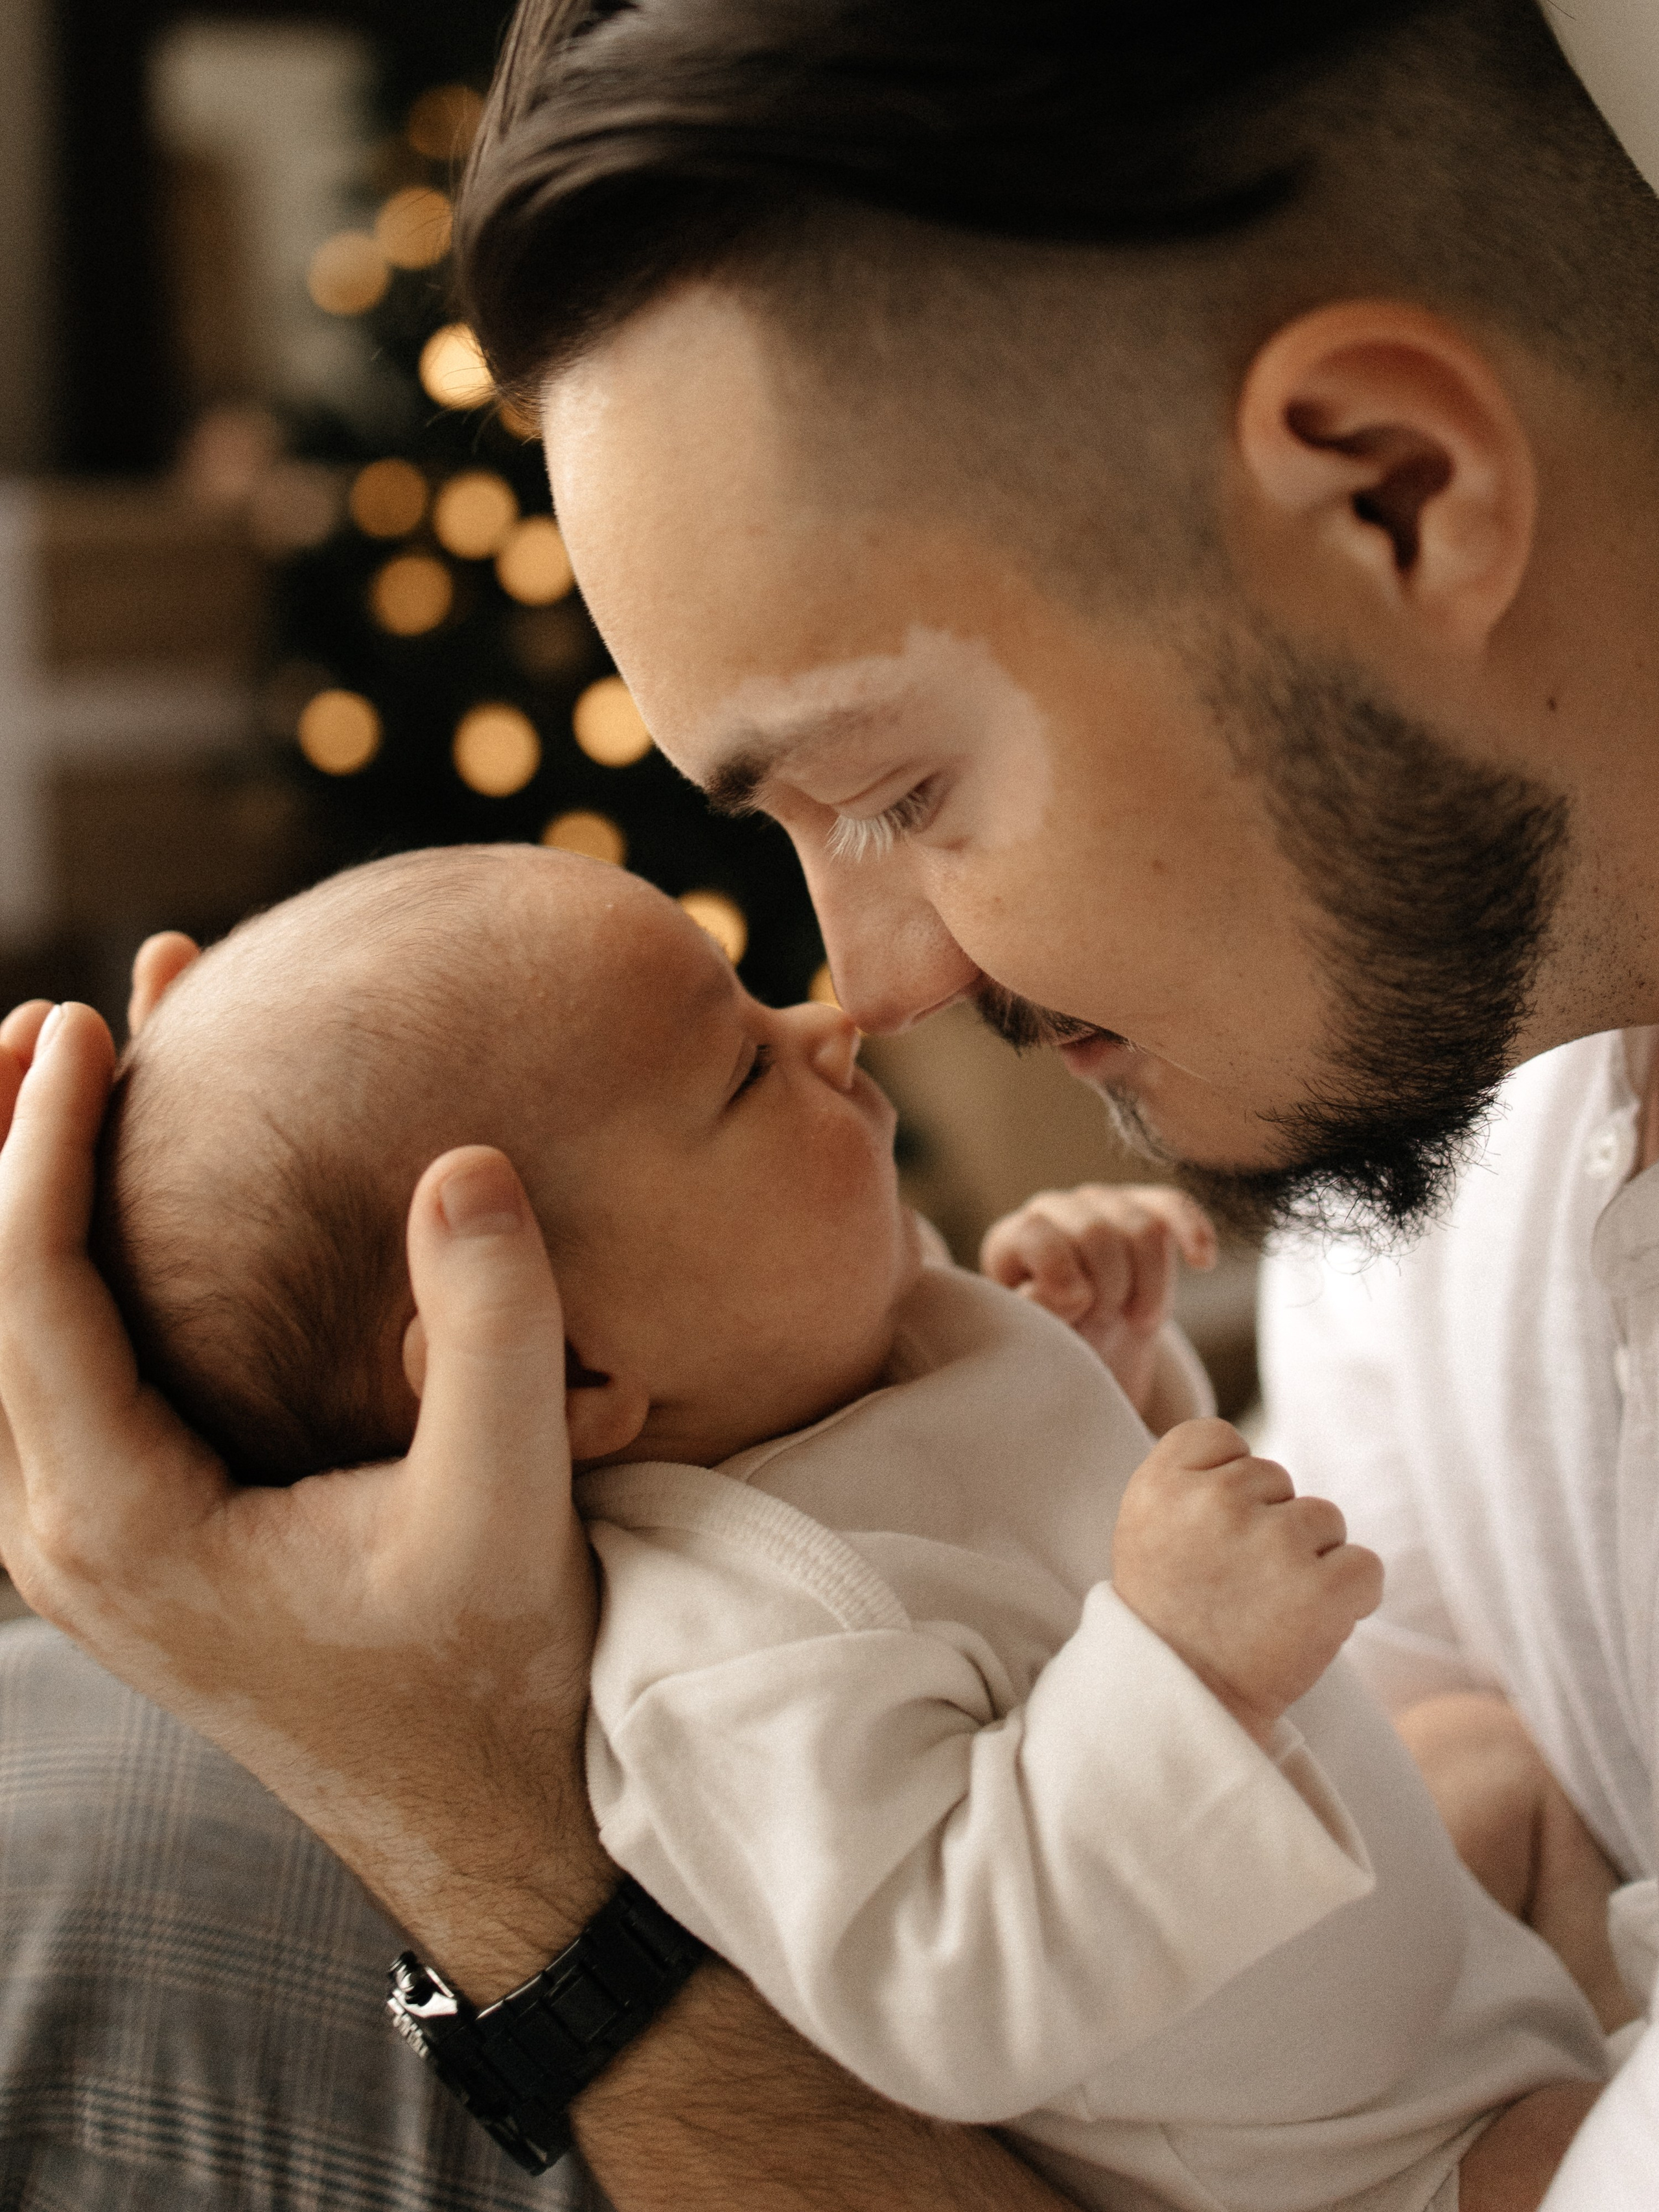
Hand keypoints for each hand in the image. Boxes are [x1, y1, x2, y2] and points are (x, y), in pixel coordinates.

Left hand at [0, 997, 610, 2001]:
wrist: (479, 1818)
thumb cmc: (490, 1672)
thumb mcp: (509, 1505)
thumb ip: (497, 1337)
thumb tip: (467, 1162)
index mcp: (123, 1527)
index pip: (26, 1299)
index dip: (36, 1150)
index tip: (82, 1028)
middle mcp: (67, 1540)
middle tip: (38, 1026)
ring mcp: (85, 1549)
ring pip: (2, 1351)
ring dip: (16, 1215)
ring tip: (40, 1085)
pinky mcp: (130, 1542)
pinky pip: (54, 1386)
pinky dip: (60, 1282)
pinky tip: (120, 1222)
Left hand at [979, 1183, 1215, 1415]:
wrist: (1095, 1347)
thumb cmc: (1060, 1344)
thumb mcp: (1039, 1340)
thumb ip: (1038, 1316)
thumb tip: (1059, 1292)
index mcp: (1012, 1239)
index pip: (1035, 1233)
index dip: (1061, 1276)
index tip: (1078, 1312)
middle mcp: (1052, 1209)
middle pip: (1097, 1233)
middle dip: (1110, 1290)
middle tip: (1106, 1322)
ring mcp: (1100, 1202)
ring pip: (1143, 1228)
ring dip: (1150, 1287)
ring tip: (1135, 1319)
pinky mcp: (1144, 1204)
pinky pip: (1175, 1206)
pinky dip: (1193, 1234)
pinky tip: (1203, 1263)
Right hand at [1111, 1419, 1382, 1746]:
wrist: (1188, 1708)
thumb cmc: (1174, 1615)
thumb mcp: (1149, 1529)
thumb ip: (1191, 1482)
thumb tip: (1256, 1461)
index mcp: (1161, 1483)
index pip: (1221, 1438)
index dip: (1224, 1483)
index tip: (1207, 1535)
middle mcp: (1214, 1502)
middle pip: (1276, 1478)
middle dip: (1269, 1524)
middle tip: (1236, 1585)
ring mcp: (1272, 1543)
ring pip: (1325, 1518)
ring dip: (1311, 1560)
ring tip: (1268, 1608)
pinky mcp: (1323, 1589)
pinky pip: (1366, 1566)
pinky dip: (1351, 1596)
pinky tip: (1309, 1623)